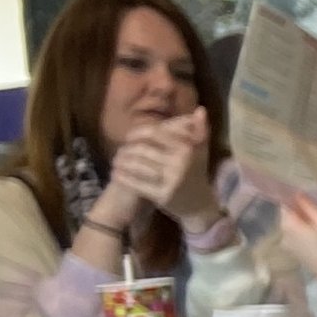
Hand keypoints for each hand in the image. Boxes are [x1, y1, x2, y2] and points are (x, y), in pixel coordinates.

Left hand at [109, 108, 217, 227]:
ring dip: (122, 163)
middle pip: (143, 150)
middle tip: (119, 152)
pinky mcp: (163, 196)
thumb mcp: (201, 150)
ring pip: (138, 166)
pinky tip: (116, 175)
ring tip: (116, 162)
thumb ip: (199, 129)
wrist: (201, 206)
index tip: (129, 137)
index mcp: (187, 148)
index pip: (155, 133)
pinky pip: (137, 184)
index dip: (138, 133)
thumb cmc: (197, 174)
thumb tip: (200, 110)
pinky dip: (124, 178)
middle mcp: (180, 163)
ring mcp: (171, 180)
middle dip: (127, 150)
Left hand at [277, 195, 316, 280]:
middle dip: (299, 218)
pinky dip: (306, 241)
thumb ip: (308, 206)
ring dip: (303, 230)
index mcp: (287, 225)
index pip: (284, 207)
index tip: (305, 200)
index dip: (294, 202)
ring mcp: (292, 252)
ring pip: (294, 234)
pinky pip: (300, 246)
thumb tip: (297, 195)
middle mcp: (285, 238)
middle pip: (289, 222)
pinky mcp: (301, 262)